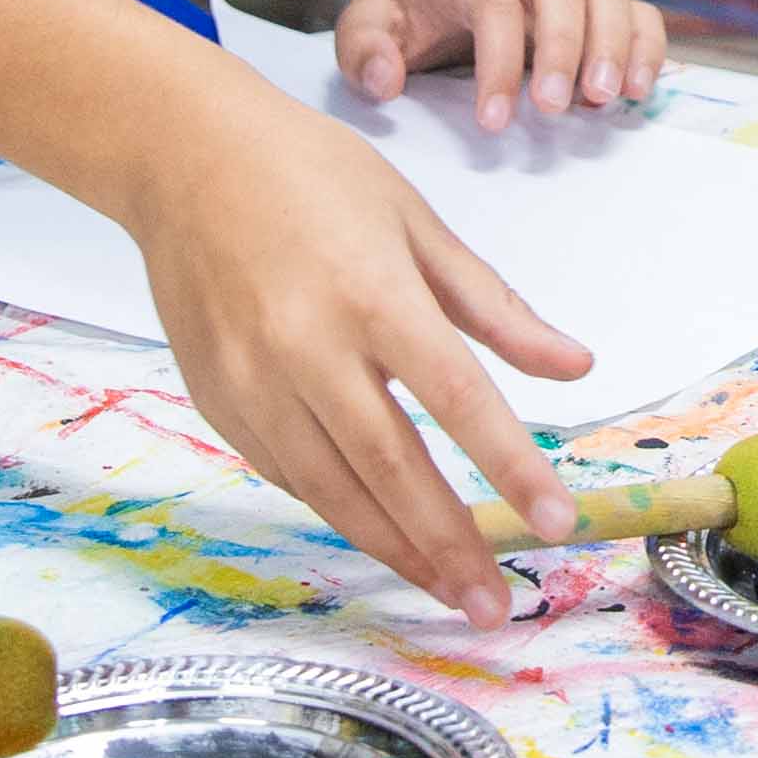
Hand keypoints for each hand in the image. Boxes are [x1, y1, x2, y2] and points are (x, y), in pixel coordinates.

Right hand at [123, 71, 593, 624]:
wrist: (182, 156)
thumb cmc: (310, 174)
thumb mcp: (419, 224)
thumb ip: (496, 309)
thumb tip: (575, 369)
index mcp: (372, 293)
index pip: (459, 400)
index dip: (511, 469)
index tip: (555, 522)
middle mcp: (306, 347)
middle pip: (391, 468)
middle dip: (451, 545)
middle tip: (497, 602)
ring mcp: (252, 380)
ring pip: (332, 490)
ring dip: (395, 549)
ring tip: (449, 591)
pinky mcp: (216, 400)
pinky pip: (287, 473)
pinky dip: (338, 508)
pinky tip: (381, 533)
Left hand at [337, 0, 667, 129]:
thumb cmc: (410, 3)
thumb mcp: (366, 19)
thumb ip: (363, 49)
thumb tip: (387, 82)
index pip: (491, 6)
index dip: (498, 62)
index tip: (493, 122)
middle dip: (566, 49)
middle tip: (556, 108)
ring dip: (617, 44)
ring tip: (610, 99)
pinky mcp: (593, 6)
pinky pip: (637, 11)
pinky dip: (648, 46)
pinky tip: (637, 91)